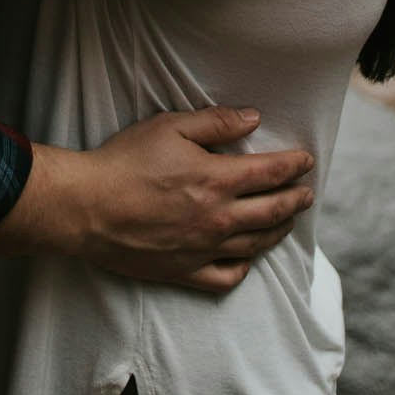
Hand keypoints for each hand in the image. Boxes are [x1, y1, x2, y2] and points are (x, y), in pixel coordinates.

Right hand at [0, 107, 314, 293]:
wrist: (87, 207)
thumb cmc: (125, 162)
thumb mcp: (169, 127)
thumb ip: (215, 123)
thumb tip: (253, 118)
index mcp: (218, 180)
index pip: (271, 173)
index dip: (294, 165)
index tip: (307, 161)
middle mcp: (219, 218)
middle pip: (273, 211)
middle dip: (296, 200)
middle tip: (307, 193)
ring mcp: (205, 249)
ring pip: (257, 244)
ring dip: (279, 230)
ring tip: (287, 221)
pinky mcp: (186, 271)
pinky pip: (227, 277)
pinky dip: (244, 267)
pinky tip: (247, 259)